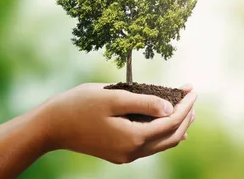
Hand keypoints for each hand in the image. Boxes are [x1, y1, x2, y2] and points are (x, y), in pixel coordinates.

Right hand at [37, 83, 196, 163]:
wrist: (50, 127)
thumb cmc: (79, 106)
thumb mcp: (113, 97)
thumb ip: (144, 102)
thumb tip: (170, 108)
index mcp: (133, 137)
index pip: (171, 122)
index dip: (185, 105)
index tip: (192, 89)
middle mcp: (132, 151)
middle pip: (171, 136)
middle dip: (185, 116)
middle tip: (192, 97)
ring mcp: (125, 155)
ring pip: (161, 144)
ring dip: (177, 127)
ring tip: (187, 111)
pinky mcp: (118, 153)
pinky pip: (148, 146)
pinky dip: (162, 134)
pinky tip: (167, 126)